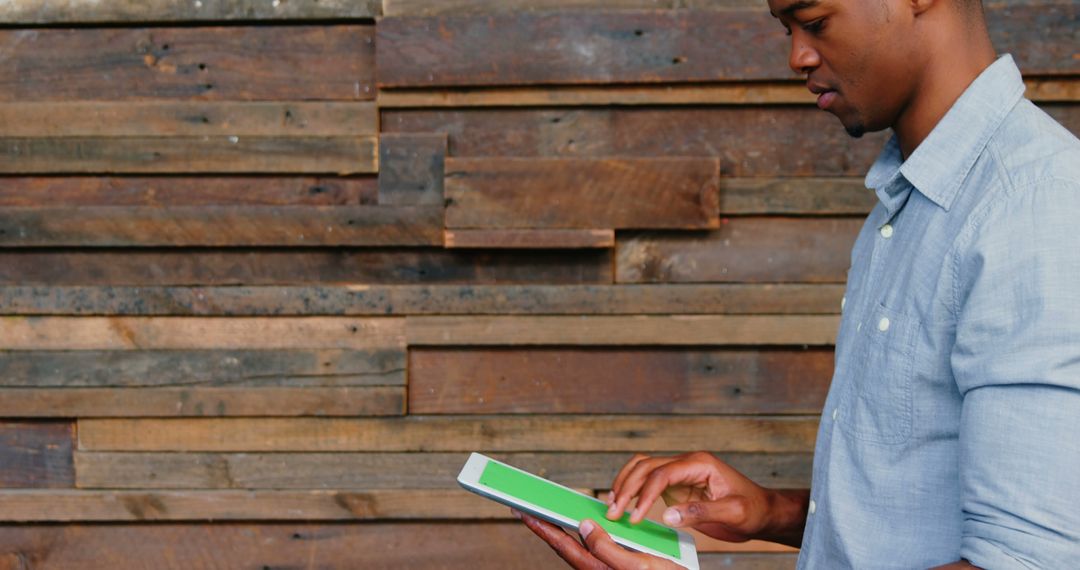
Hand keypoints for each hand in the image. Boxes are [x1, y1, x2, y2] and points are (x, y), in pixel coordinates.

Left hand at [513, 508, 682, 569]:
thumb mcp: (637, 566)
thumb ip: (607, 548)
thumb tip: (584, 527)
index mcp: (597, 568)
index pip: (561, 544)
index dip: (541, 526)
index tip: (522, 511)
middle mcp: (596, 568)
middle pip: (564, 544)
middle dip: (545, 525)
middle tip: (526, 509)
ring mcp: (604, 568)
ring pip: (577, 546)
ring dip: (561, 529)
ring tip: (548, 515)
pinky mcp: (615, 565)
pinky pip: (592, 547)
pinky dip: (582, 534)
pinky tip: (585, 526)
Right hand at [606, 451, 801, 543]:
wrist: (763, 512)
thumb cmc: (753, 510)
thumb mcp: (732, 513)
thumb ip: (699, 513)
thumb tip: (665, 516)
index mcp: (700, 464)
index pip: (662, 473)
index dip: (644, 494)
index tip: (633, 516)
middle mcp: (687, 463)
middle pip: (646, 466)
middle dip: (627, 488)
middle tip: (614, 512)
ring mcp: (681, 472)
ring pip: (643, 468)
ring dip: (625, 484)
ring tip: (612, 505)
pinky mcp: (678, 485)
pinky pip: (649, 481)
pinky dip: (634, 488)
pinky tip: (624, 502)